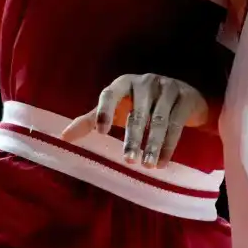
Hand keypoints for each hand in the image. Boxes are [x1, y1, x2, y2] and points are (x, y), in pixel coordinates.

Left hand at [61, 73, 208, 168]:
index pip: (111, 93)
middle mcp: (145, 82)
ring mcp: (167, 88)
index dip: (105, 111)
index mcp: (124, 83)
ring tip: (147, 165)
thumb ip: (91, 120)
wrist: (182, 95)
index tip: (101, 132)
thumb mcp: (117, 109)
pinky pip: (176, 124)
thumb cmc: (141, 104)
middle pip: (138, 112)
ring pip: (159, 120)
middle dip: (133, 138)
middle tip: (128, 161)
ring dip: (152, 144)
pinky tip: (162, 162)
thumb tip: (63, 137)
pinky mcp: (184, 98)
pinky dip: (169, 146)